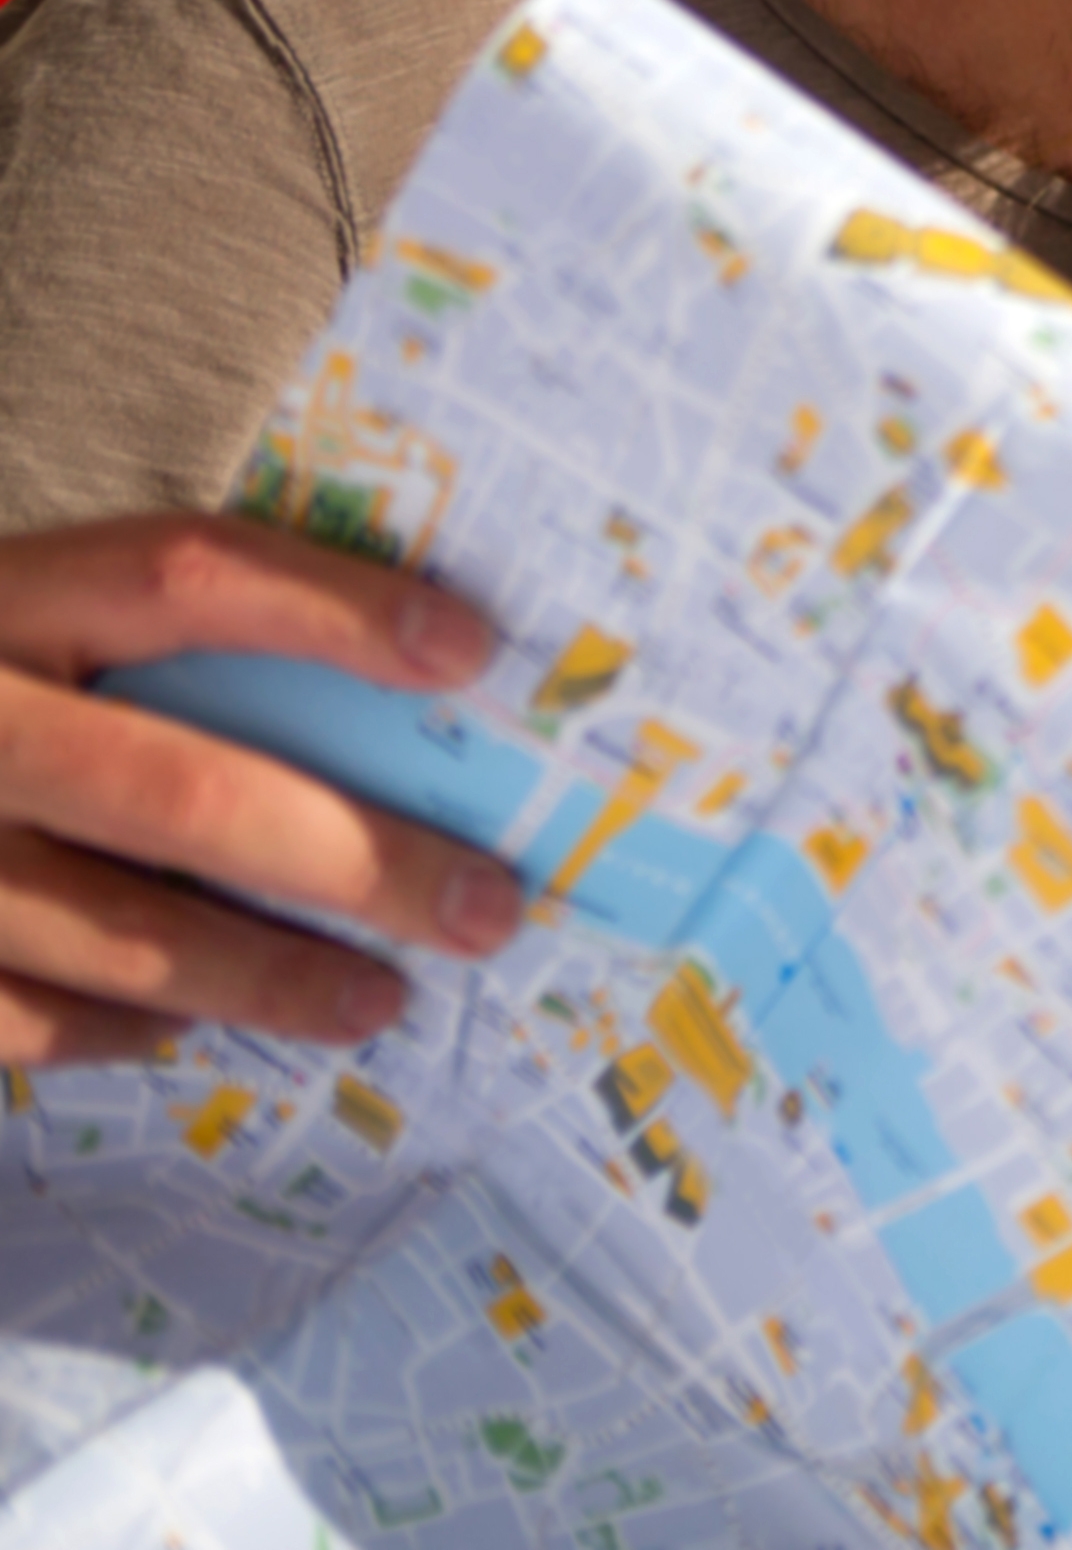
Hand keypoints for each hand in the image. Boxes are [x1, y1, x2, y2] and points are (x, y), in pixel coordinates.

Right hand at [0, 515, 529, 1064]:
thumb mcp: (14, 618)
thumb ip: (147, 638)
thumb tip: (401, 681)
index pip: (180, 574)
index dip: (333, 606)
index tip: (477, 649)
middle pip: (181, 793)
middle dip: (356, 860)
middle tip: (490, 903)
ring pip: (120, 937)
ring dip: (272, 978)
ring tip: (386, 998)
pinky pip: (25, 1019)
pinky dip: (125, 1029)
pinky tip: (196, 1031)